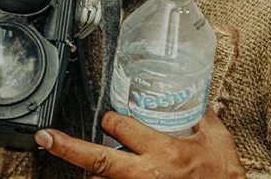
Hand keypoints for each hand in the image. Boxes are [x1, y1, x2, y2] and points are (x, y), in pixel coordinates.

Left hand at [36, 107, 243, 178]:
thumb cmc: (224, 178)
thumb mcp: (218, 142)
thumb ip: (202, 118)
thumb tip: (196, 101)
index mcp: (165, 152)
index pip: (121, 126)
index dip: (112, 119)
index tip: (111, 119)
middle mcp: (147, 175)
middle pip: (97, 158)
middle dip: (67, 146)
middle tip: (46, 138)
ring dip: (93, 170)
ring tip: (76, 156)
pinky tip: (102, 175)